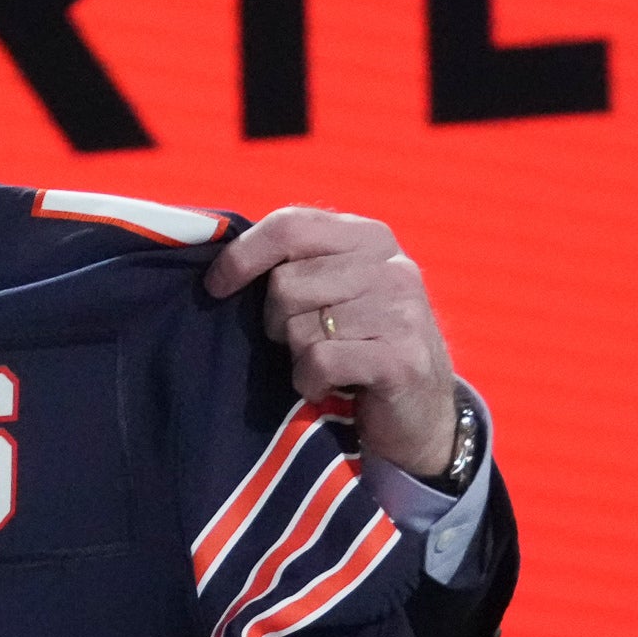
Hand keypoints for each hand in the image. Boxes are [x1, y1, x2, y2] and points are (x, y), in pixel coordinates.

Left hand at [205, 204, 463, 480]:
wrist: (421, 412)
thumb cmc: (359, 345)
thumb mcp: (334, 290)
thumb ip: (296, 263)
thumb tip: (221, 260)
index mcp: (369, 238)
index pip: (291, 225)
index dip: (242, 256)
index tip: (216, 286)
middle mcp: (391, 267)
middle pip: (286, 283)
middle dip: (276, 321)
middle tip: (300, 341)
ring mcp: (402, 311)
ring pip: (299, 326)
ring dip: (296, 356)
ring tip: (325, 363)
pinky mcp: (402, 359)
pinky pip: (319, 361)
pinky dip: (309, 382)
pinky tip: (328, 386)